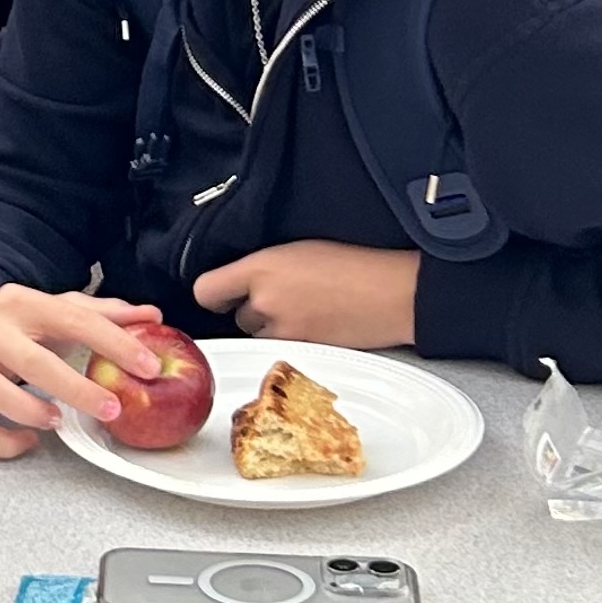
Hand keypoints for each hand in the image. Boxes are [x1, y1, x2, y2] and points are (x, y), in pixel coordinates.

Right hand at [0, 285, 165, 458]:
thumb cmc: (13, 322)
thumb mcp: (54, 308)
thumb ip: (103, 313)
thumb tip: (150, 317)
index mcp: (22, 305)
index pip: (73, 320)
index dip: (114, 343)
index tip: (147, 366)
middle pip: (31, 361)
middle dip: (75, 388)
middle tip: (111, 408)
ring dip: (28, 412)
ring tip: (57, 420)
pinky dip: (0, 442)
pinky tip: (27, 440)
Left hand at [193, 242, 418, 347]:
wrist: (396, 292)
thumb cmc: (354, 263)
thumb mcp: (297, 250)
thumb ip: (263, 266)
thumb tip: (243, 278)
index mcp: (261, 268)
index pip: (205, 290)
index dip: (213, 294)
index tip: (223, 293)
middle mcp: (266, 302)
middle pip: (237, 317)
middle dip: (252, 310)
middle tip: (281, 298)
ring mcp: (285, 331)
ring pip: (259, 336)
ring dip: (271, 328)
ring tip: (302, 311)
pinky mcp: (304, 352)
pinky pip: (282, 350)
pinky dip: (291, 342)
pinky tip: (315, 325)